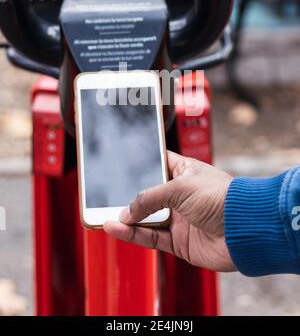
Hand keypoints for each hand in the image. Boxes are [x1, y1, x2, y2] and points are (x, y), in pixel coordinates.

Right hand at [104, 151, 234, 271]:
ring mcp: (179, 218)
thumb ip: (149, 197)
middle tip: (105, 193)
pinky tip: (117, 228)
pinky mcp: (178, 241)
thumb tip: (126, 211)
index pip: (157, 163)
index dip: (140, 163)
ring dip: (126, 217)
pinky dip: (132, 234)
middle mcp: (180, 194)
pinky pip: (150, 237)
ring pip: (145, 217)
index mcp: (184, 172)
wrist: (245, 230)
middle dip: (127, 195)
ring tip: (102, 213)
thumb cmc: (221, 198)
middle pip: (147, 194)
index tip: (119, 163)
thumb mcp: (180, 187)